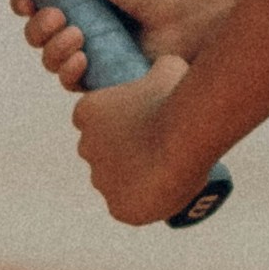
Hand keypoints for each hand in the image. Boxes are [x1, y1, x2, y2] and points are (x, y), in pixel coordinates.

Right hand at [11, 0, 242, 85]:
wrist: (183, 12)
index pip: (31, 4)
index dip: (22, 3)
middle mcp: (80, 24)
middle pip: (34, 35)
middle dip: (38, 27)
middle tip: (59, 17)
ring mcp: (91, 52)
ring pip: (49, 61)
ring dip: (53, 49)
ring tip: (78, 36)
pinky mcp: (103, 77)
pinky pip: (70, 83)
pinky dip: (68, 71)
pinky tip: (84, 57)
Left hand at [72, 65, 205, 224]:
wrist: (183, 136)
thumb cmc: (175, 98)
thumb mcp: (168, 67)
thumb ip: (162, 63)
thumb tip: (167, 62)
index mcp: (87, 113)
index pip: (95, 122)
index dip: (119, 124)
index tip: (143, 126)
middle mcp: (86, 148)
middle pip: (101, 154)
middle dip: (124, 154)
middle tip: (157, 152)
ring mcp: (100, 180)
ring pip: (113, 183)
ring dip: (131, 180)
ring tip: (162, 176)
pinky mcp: (117, 206)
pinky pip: (124, 208)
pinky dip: (140, 205)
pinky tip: (158, 200)